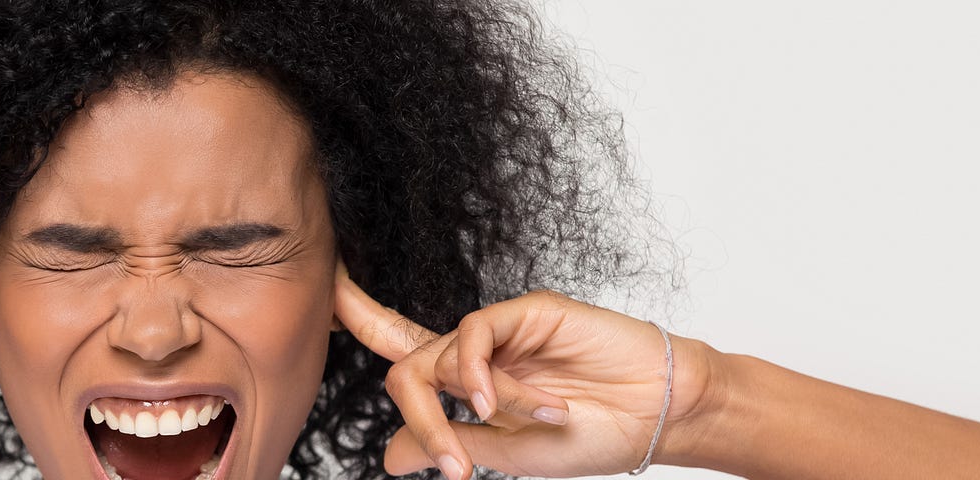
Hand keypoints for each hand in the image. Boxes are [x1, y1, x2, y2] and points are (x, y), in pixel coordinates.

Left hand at [334, 262, 716, 478]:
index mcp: (464, 380)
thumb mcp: (503, 455)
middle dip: (417, 412)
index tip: (325, 286)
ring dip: (473, 405)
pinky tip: (504, 402)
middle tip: (454, 464)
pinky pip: (475, 336)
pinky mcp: (524, 310)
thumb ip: (447, 444)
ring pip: (438, 356)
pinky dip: (481, 376)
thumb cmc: (588, 436)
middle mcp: (474, 350)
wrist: (655, 416)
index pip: (397, 344)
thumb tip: (386, 457)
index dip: (358, 313)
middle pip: (405, 362)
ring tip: (522, 425)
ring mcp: (499, 328)